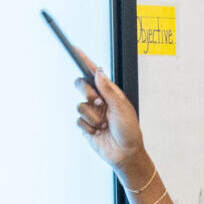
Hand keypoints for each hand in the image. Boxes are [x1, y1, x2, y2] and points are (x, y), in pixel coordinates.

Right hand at [71, 45, 146, 178]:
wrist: (125, 154)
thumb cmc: (129, 131)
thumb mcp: (121, 107)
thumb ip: (108, 89)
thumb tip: (98, 71)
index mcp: (110, 93)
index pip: (94, 73)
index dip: (84, 61)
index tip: (75, 49)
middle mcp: (99, 101)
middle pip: (81, 85)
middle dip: (88, 93)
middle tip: (99, 103)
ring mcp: (92, 113)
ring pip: (80, 106)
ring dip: (93, 117)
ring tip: (104, 125)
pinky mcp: (85, 126)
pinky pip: (78, 120)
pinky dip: (88, 127)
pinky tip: (98, 132)